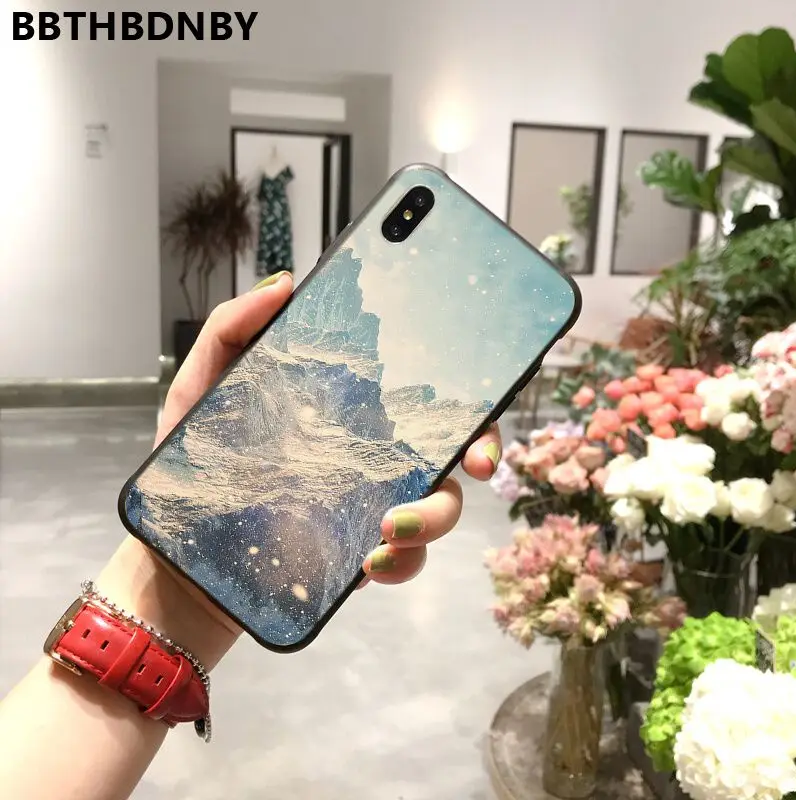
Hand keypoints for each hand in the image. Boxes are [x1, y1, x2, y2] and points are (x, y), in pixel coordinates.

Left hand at [101, 271, 501, 663]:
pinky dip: (404, 564)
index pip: (418, 392)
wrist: (177, 557)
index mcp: (348, 411)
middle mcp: (371, 455)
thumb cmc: (191, 466)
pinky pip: (404, 560)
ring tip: (389, 529)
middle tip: (477, 465)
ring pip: (439, 505)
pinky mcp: (357, 555)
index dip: (463, 393)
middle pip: (449, 448)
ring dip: (435, 517)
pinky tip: (371, 565)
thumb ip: (231, 331)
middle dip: (482, 452)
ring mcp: (368, 506)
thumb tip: (285, 284)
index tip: (479, 401)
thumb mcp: (199, 390)